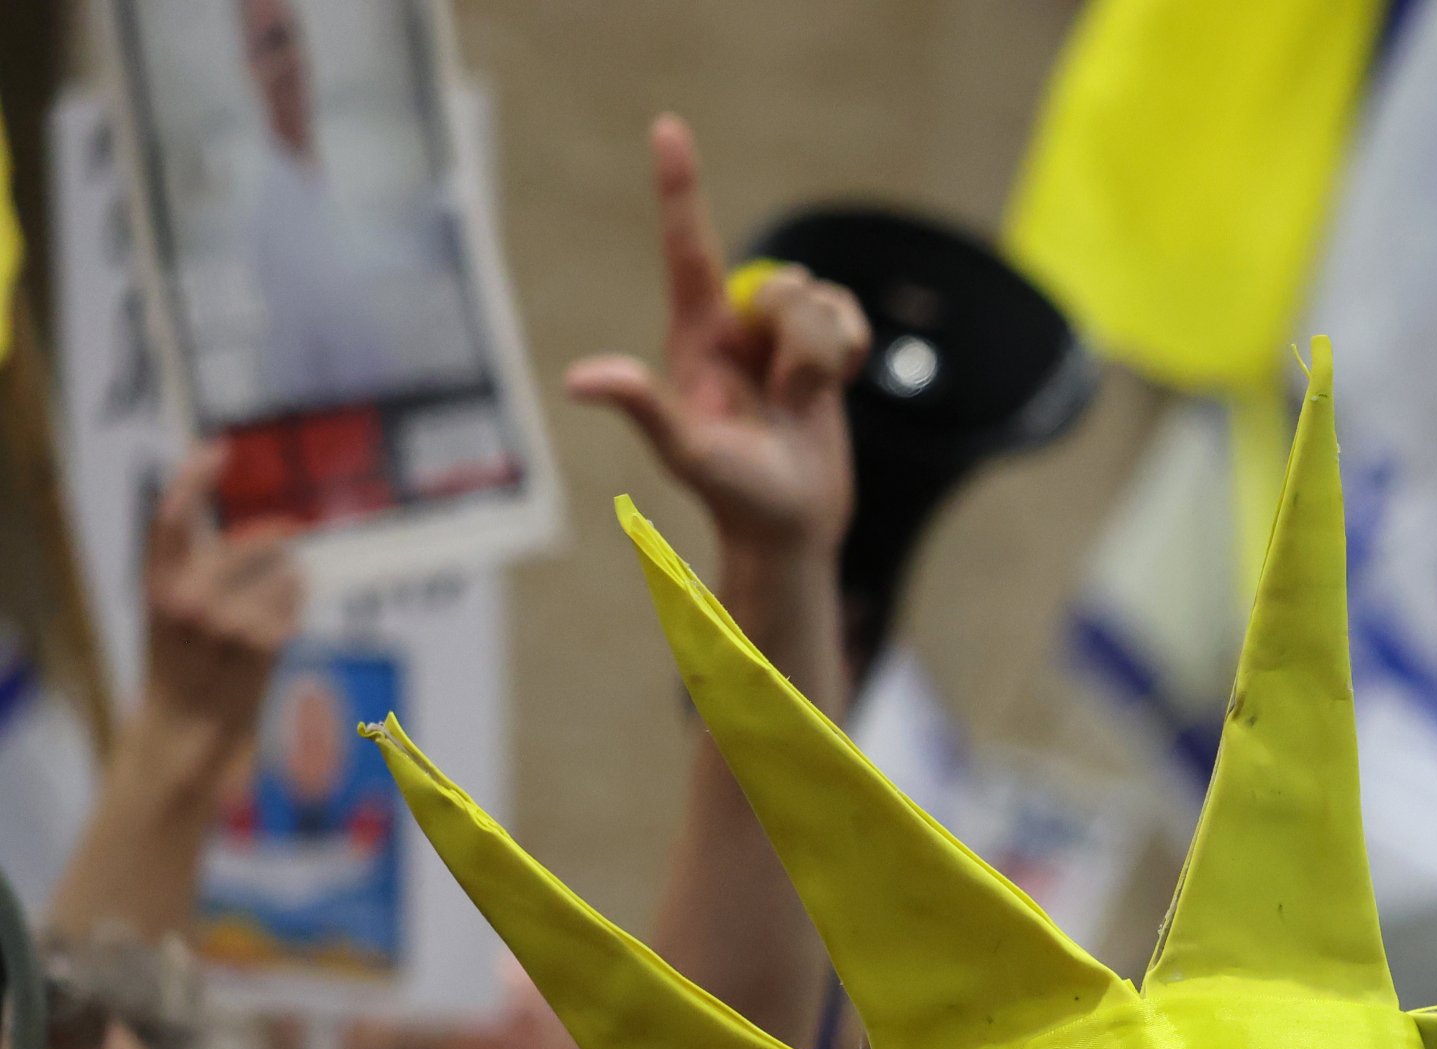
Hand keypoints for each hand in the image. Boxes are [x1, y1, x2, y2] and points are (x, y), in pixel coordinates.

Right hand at [132, 445, 303, 775]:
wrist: (185, 728)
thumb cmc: (184, 664)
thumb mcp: (173, 611)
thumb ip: (197, 569)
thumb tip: (261, 531)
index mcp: (155, 584)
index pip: (171, 518)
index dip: (193, 477)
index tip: (218, 448)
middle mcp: (183, 599)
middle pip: (246, 545)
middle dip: (275, 535)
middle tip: (292, 526)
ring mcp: (222, 624)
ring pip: (282, 576)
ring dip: (290, 582)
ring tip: (272, 606)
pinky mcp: (259, 646)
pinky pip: (294, 608)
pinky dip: (294, 612)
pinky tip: (275, 631)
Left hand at [562, 117, 868, 566]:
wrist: (792, 528)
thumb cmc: (735, 497)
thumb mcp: (687, 453)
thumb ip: (644, 407)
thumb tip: (581, 381)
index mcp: (695, 336)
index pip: (686, 247)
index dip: (679, 187)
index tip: (668, 127)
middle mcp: (733, 325)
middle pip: (781, 282)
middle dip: (796, 338)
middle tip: (783, 398)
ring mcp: (778, 337)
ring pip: (821, 298)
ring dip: (825, 356)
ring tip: (802, 403)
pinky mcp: (820, 352)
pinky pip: (849, 314)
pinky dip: (852, 351)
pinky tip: (832, 390)